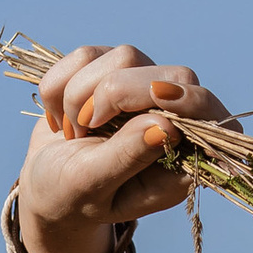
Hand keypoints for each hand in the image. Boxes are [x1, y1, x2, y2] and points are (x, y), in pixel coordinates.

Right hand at [17, 44, 239, 252]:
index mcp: (182, 158)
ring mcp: (144, 89)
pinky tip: (60, 118)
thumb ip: (129, 158)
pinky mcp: (113, 69)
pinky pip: (87, 55)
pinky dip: (60, 86)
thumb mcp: (94, 187)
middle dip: (116, 93)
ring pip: (125, 57)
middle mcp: (171, 118)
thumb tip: (166, 126)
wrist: (43, 184)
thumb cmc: (72, 196)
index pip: (208, 114)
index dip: (190, 99)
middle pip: (170, 76)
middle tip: (85, 126)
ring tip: (73, 131)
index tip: (158, 95)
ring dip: (80, 94)